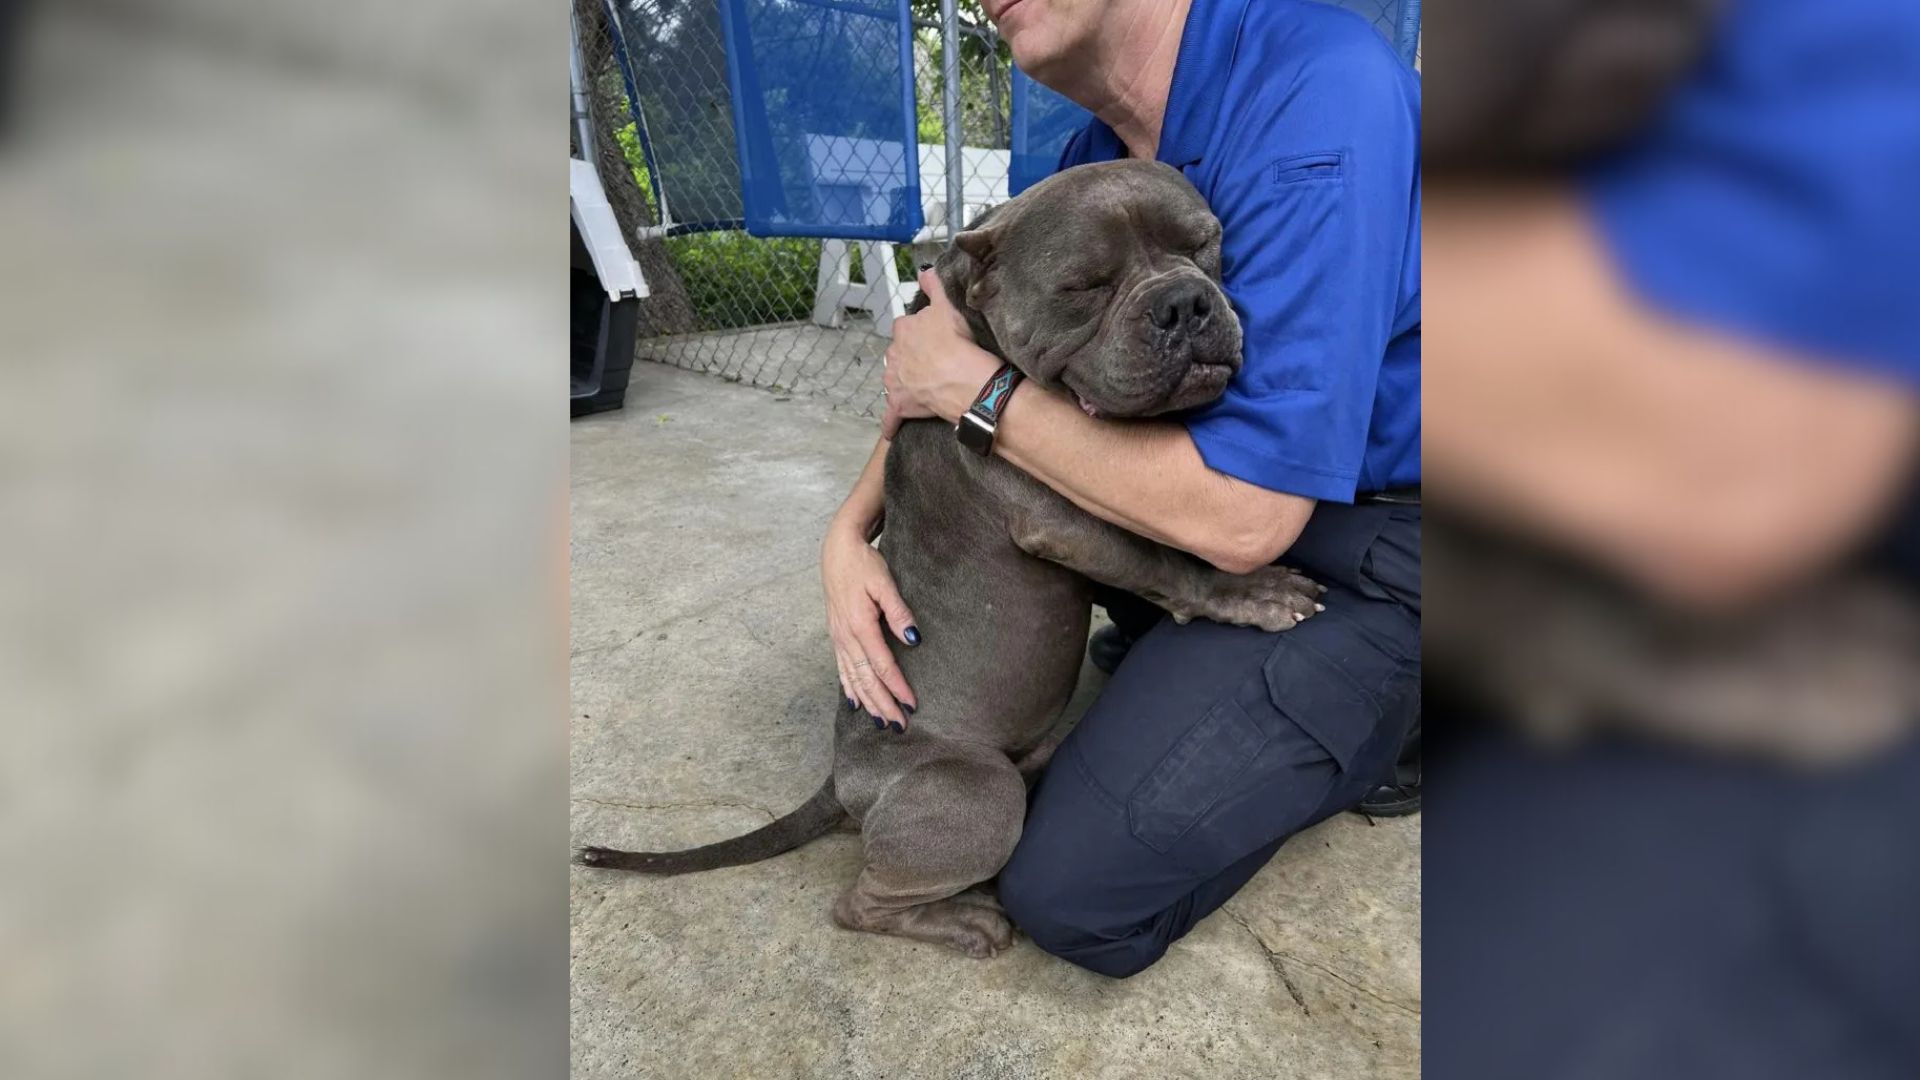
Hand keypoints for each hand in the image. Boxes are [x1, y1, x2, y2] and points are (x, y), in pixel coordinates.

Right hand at [821, 519, 920, 729]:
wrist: (837, 551)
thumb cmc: (863, 564)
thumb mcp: (884, 582)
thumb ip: (899, 611)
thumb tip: (913, 638)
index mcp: (860, 625)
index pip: (882, 665)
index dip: (897, 686)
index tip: (912, 704)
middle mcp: (846, 637)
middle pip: (866, 679)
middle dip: (883, 704)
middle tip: (900, 725)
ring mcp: (838, 638)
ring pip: (853, 678)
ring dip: (868, 702)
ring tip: (882, 721)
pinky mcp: (836, 636)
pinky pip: (841, 669)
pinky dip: (849, 689)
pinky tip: (856, 703)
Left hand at [881, 268, 1001, 439]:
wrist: (964, 380)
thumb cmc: (957, 343)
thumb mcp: (948, 306)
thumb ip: (934, 286)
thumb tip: (925, 272)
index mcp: (903, 330)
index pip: (907, 327)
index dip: (921, 332)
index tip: (935, 338)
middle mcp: (893, 355)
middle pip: (899, 354)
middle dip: (911, 357)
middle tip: (933, 362)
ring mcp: (894, 382)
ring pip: (893, 380)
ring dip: (902, 383)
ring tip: (922, 386)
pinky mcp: (900, 406)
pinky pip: (891, 417)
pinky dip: (891, 423)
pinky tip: (892, 429)